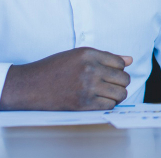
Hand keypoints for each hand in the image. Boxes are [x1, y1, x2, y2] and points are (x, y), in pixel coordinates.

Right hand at [0, 47, 132, 110]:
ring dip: (117, 95)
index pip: (120, 63)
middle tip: (110, 85)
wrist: (30, 86)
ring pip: (120, 93)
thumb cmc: (53, 68)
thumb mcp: (77, 55)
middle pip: (123, 78)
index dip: (118, 69)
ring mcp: (88, 87)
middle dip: (121, 83)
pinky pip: (109, 105)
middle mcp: (90, 69)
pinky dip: (108, 105)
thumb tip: (129, 59)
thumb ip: (105, 57)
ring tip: (107, 94)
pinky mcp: (84, 103)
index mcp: (89, 54)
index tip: (111, 73)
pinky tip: (99, 101)